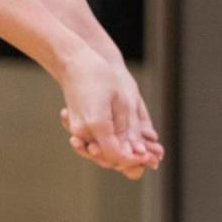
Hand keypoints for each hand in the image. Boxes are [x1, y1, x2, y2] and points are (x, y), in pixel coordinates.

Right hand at [57, 53, 163, 178]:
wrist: (73, 62)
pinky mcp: (75, 126)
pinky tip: (119, 139)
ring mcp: (77, 130)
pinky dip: (106, 145)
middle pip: (106, 158)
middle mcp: (83, 132)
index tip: (147, 155)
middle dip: (126, 159)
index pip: (116, 155)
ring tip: (134, 146)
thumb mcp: (121, 100)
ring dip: (117, 153)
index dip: (133, 159)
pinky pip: (92, 143)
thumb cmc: (99, 75)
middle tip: (144, 152)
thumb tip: (139, 153)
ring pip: (99, 153)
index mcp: (96, 125)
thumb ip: (128, 129)